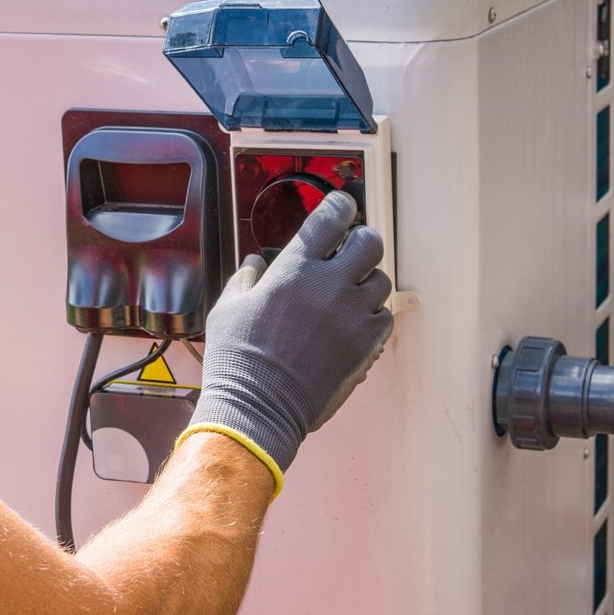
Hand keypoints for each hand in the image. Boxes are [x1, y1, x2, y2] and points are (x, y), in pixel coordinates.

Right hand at [187, 190, 392, 479]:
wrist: (258, 409)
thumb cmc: (237, 360)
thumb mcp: (228, 308)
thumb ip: (247, 278)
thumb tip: (257, 264)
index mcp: (294, 268)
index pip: (332, 215)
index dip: (340, 205)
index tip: (340, 207)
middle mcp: (330, 285)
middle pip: (370, 241)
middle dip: (361, 241)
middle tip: (350, 251)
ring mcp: (352, 316)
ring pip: (381, 280)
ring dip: (367, 281)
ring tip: (349, 293)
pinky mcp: (365, 345)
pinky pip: (385, 317)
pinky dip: (374, 315)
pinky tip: (355, 322)